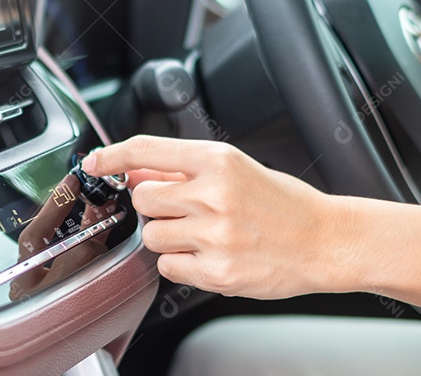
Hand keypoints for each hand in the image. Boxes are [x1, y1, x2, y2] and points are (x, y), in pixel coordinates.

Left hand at [83, 135, 344, 298]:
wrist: (325, 240)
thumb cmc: (282, 203)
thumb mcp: (235, 169)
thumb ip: (182, 169)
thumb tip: (134, 168)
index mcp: (218, 160)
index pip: (146, 150)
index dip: (112, 155)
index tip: (95, 161)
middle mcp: (214, 195)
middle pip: (142, 199)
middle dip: (154, 206)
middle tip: (182, 209)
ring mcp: (214, 236)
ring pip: (152, 236)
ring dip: (167, 237)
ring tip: (202, 234)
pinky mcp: (217, 272)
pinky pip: (169, 268)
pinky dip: (181, 264)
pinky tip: (209, 254)